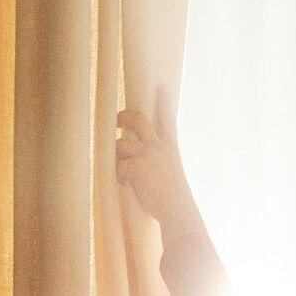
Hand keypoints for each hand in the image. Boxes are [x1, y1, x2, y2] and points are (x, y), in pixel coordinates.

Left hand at [116, 87, 203, 240]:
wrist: (177, 209)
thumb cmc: (174, 197)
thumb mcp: (171, 172)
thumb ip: (158, 160)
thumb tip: (135, 157)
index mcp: (170, 146)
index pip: (167, 118)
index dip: (163, 101)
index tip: (161, 87)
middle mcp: (159, 146)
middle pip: (138, 120)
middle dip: (124, 116)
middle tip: (117, 121)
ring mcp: (148, 154)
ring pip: (120, 144)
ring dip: (118, 157)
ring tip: (123, 172)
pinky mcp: (137, 166)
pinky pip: (118, 166)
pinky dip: (119, 176)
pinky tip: (125, 183)